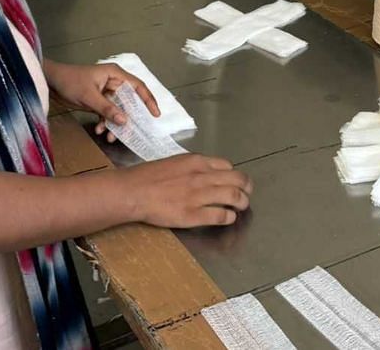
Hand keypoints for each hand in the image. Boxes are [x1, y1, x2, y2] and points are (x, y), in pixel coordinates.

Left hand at [44, 61, 160, 140]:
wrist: (50, 82)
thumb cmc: (69, 81)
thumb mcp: (89, 96)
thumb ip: (107, 108)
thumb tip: (124, 120)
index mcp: (115, 74)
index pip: (138, 86)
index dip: (148, 100)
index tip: (155, 114)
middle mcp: (113, 82)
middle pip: (129, 102)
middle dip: (128, 118)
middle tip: (129, 133)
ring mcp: (106, 92)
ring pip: (118, 110)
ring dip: (115, 124)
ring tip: (110, 136)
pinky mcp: (98, 100)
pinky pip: (107, 113)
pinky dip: (105, 122)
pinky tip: (100, 130)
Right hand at [121, 154, 253, 227]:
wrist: (133, 191)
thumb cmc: (148, 176)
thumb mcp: (174, 162)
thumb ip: (192, 167)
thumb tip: (204, 173)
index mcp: (196, 162)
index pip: (227, 166)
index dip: (233, 174)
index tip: (234, 181)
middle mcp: (202, 176)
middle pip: (236, 179)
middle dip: (246, 187)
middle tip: (247, 194)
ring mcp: (198, 196)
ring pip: (233, 197)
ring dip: (242, 202)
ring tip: (242, 206)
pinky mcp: (193, 214)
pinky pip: (220, 215)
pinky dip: (229, 217)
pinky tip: (228, 218)